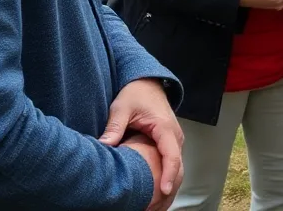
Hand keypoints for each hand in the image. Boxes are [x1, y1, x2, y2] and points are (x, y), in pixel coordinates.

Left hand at [100, 79, 182, 200]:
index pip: (172, 155)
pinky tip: (158, 195)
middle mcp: (175, 136)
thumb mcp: (122, 107)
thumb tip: (104, 146)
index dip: (168, 174)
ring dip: (170, 186)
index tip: (164, 191)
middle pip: (178, 167)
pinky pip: (173, 165)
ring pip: (178, 169)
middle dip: (169, 188)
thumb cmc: (136, 94)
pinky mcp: (170, 145)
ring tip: (155, 206)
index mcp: (165, 128)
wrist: (148, 84)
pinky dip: (168, 179)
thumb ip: (115, 127)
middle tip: (154, 206)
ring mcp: (175, 141)